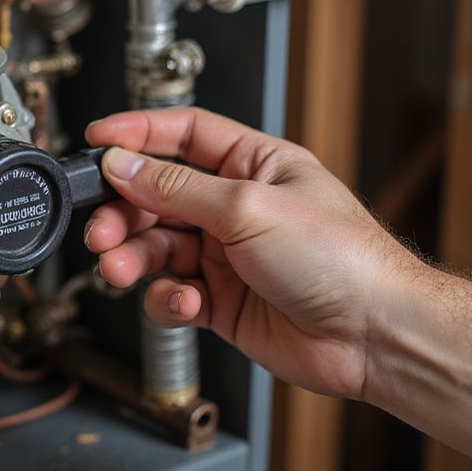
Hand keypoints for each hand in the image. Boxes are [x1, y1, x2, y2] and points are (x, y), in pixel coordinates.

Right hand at [85, 108, 420, 401]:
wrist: (374, 336)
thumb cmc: (341, 259)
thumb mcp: (247, 207)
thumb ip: (176, 187)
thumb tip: (123, 164)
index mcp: (254, 166)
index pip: (184, 135)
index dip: (138, 134)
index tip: (97, 141)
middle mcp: (237, 208)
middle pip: (158, 197)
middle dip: (124, 212)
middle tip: (102, 228)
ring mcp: (227, 255)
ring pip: (157, 248)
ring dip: (135, 258)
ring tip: (122, 268)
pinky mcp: (221, 301)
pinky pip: (173, 294)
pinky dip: (168, 299)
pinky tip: (184, 302)